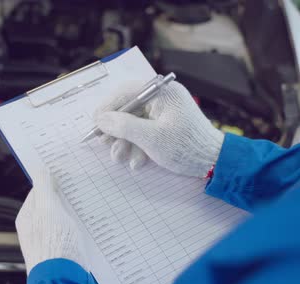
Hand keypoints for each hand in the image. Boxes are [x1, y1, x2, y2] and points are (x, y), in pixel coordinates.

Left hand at [15, 172, 84, 274]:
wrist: (64, 280)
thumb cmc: (54, 245)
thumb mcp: (48, 209)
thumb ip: (44, 188)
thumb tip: (40, 169)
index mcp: (27, 217)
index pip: (38, 191)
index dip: (52, 182)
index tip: (67, 175)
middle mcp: (34, 229)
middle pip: (51, 205)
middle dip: (65, 198)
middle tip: (81, 189)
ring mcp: (48, 241)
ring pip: (63, 219)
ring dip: (75, 213)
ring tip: (88, 207)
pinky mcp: (62, 252)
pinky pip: (71, 234)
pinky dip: (80, 227)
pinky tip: (90, 226)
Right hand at [94, 81, 223, 177]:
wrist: (214, 163)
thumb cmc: (185, 147)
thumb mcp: (151, 138)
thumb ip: (123, 126)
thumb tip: (100, 119)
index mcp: (163, 92)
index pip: (127, 92)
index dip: (108, 107)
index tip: (96, 122)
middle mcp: (163, 99)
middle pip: (129, 109)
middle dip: (116, 130)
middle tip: (104, 143)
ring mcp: (165, 113)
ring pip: (134, 124)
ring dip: (125, 142)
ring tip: (119, 158)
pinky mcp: (166, 127)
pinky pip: (144, 132)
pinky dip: (138, 146)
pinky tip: (137, 162)